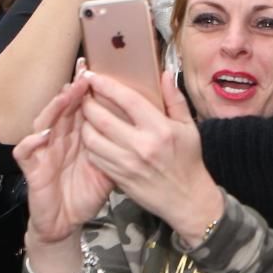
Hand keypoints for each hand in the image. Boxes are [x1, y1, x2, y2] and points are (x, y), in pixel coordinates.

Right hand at [14, 69, 117, 247]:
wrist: (66, 220)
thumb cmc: (88, 191)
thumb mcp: (111, 165)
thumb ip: (123, 142)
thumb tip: (146, 121)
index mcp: (78, 133)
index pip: (83, 105)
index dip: (90, 89)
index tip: (101, 70)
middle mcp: (59, 136)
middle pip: (63, 108)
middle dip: (73, 90)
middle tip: (85, 73)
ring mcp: (43, 150)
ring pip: (44, 122)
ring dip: (55, 108)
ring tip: (68, 95)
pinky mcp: (31, 168)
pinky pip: (25, 151)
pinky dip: (31, 141)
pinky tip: (43, 134)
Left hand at [78, 71, 225, 242]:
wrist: (187, 199)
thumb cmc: (188, 161)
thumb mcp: (188, 127)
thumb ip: (175, 99)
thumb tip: (165, 73)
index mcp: (160, 129)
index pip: (127, 100)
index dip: (107, 85)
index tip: (94, 75)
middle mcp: (141, 146)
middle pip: (101, 118)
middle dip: (87, 102)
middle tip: (84, 93)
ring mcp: (127, 164)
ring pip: (91, 138)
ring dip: (84, 123)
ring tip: (86, 114)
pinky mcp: (118, 178)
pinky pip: (94, 156)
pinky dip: (89, 143)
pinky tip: (92, 135)